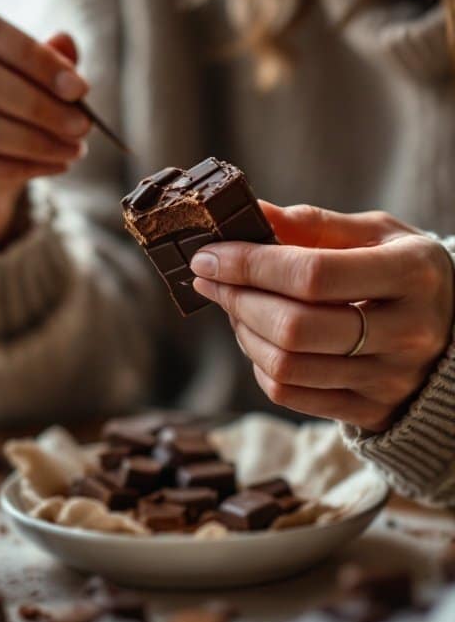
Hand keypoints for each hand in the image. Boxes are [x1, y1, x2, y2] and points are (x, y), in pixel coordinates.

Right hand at [0, 1, 91, 248]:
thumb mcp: (26, 78)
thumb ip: (45, 58)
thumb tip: (65, 42)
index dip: (34, 56)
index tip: (79, 87)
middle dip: (40, 103)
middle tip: (82, 125)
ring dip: (34, 140)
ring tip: (74, 149)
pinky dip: (17, 168)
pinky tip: (52, 167)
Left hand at [191, 203, 454, 431]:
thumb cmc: (405, 270)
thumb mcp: (377, 233)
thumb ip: (315, 223)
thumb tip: (252, 211)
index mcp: (411, 274)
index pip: (312, 275)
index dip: (250, 265)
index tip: (210, 254)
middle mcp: (406, 332)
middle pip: (295, 327)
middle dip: (238, 299)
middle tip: (211, 278)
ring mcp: (390, 379)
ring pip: (287, 366)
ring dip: (243, 332)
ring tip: (233, 304)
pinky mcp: (371, 410)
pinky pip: (292, 396)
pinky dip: (260, 365)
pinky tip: (257, 337)